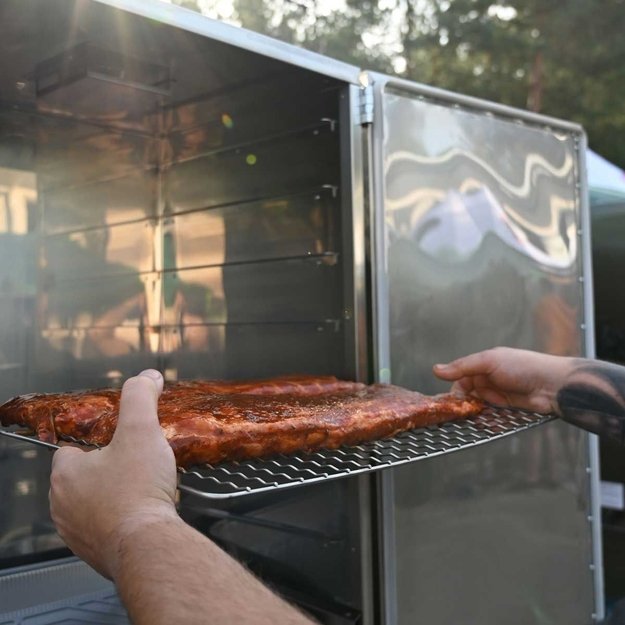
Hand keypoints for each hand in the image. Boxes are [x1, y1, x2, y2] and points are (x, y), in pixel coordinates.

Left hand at [49, 370, 177, 578]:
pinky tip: (142, 513)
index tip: (119, 446)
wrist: (148, 543)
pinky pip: (104, 527)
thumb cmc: (138, 490)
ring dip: (113, 496)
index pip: (70, 450)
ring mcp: (76, 532)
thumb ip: (140, 397)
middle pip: (82, 477)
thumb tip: (147, 378)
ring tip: (142, 489)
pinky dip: (121, 519)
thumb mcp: (141, 429)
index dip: (97, 445)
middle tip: (136, 466)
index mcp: (66, 474)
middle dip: (107, 471)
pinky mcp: (93, 552)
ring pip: (92, 503)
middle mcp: (62, 505)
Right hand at [433, 347, 574, 413]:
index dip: (454, 391)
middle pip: (467, 394)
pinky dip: (485, 419)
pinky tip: (483, 423)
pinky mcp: (506, 408)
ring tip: (471, 420)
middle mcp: (488, 379)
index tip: (448, 403)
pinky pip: (490, 415)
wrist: (552, 384)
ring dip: (473, 413)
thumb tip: (436, 370)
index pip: (460, 379)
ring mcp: (497, 394)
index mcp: (482, 365)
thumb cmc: (523, 366)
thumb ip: (462, 367)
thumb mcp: (488, 362)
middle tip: (459, 414)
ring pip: (477, 406)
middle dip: (463, 404)